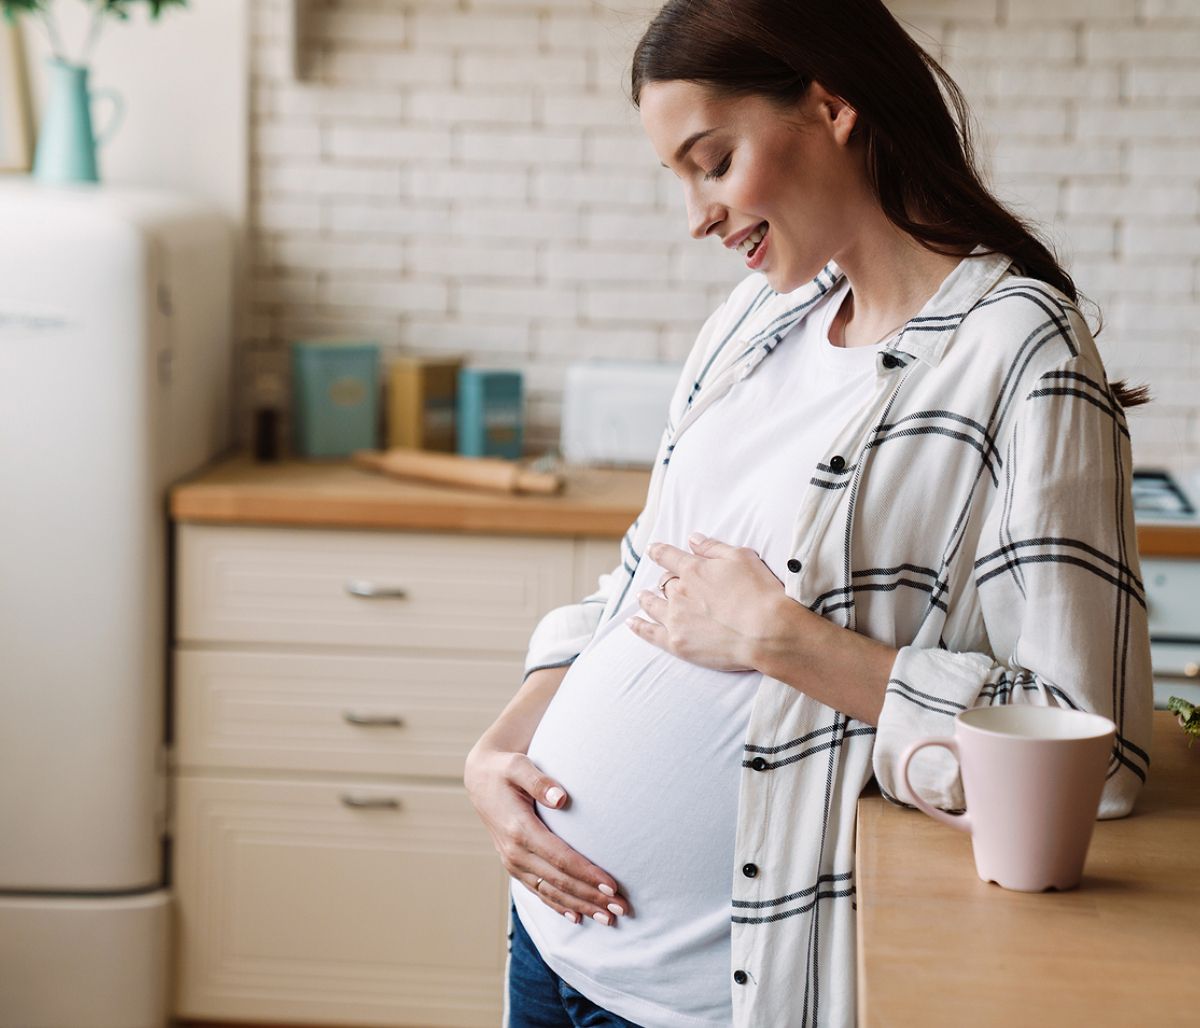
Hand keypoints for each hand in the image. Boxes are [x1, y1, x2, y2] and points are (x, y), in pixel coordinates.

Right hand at [463, 742, 627, 925]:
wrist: (480, 779)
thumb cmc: (505, 769)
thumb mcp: (518, 766)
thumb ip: (539, 781)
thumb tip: (561, 798)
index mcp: (519, 830)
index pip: (560, 859)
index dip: (587, 874)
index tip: (612, 886)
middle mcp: (515, 852)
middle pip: (560, 882)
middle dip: (592, 898)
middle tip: (622, 909)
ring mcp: (513, 863)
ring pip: (551, 893)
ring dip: (581, 907)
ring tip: (609, 919)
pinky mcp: (515, 866)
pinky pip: (539, 892)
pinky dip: (559, 906)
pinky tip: (578, 917)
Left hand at [628, 532, 786, 670]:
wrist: (767, 631)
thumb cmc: (760, 592)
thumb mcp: (741, 557)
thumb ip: (713, 548)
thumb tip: (693, 539)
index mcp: (693, 570)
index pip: (669, 556)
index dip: (659, 551)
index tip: (652, 549)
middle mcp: (680, 592)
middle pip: (665, 583)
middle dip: (664, 580)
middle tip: (665, 582)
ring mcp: (676, 618)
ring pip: (653, 605)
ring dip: (646, 599)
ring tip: (642, 596)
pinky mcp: (677, 643)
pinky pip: (650, 634)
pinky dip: (639, 627)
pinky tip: (632, 623)